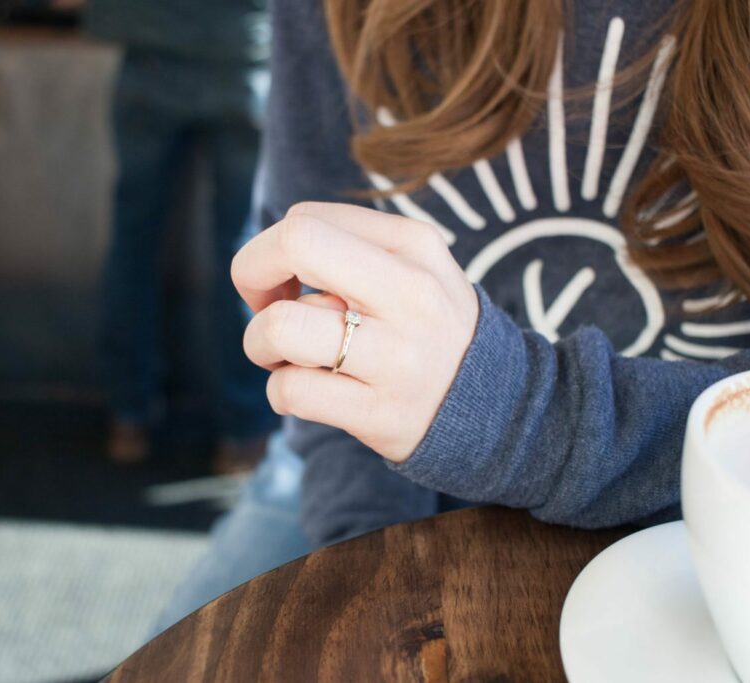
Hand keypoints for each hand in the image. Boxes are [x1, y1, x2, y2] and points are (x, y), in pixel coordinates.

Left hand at [232, 202, 478, 462]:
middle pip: (294, 243)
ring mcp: (398, 357)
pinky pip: (292, 391)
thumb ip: (350, 247)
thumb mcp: (414, 268)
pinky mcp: (381, 414)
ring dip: (260, 344)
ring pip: (282, 328)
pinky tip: (307, 390)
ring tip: (285, 357)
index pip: (305, 219)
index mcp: (414, 246)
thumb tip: (268, 257)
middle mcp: (411, 294)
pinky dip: (281, 391)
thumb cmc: (428, 328)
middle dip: (251, 273)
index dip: (270, 251)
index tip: (286, 283)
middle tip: (266, 306)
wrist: (497, 407)